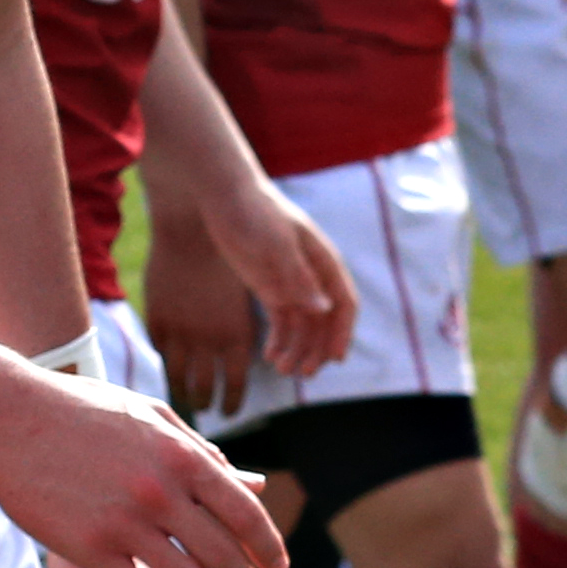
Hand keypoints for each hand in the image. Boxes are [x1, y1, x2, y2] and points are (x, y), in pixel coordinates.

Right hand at [0, 356, 279, 567]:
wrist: (6, 415)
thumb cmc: (78, 410)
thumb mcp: (148, 415)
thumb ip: (198, 449)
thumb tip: (246, 482)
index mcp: (182, 455)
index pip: (246, 514)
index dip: (269, 548)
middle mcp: (162, 491)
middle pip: (226, 557)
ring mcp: (125, 522)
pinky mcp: (89, 548)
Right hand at [138, 206, 257, 415]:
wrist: (193, 229)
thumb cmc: (229, 259)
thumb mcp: (246, 298)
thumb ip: (242, 332)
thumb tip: (242, 362)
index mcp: (237, 335)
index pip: (234, 386)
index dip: (230, 404)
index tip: (228, 412)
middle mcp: (207, 339)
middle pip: (203, 388)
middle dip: (205, 403)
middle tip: (204, 407)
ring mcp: (179, 330)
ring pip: (177, 376)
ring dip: (182, 390)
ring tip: (185, 394)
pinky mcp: (157, 318)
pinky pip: (161, 349)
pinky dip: (167, 358)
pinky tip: (171, 361)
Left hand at [205, 177, 359, 378]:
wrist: (221, 194)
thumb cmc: (253, 211)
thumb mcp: (275, 243)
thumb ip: (298, 277)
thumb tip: (323, 310)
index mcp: (323, 261)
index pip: (344, 303)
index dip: (342, 332)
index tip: (334, 358)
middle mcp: (312, 276)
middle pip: (326, 321)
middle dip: (318, 349)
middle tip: (304, 373)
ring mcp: (291, 284)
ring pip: (304, 326)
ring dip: (298, 349)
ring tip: (283, 370)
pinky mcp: (269, 288)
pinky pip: (282, 322)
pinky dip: (280, 341)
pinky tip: (269, 357)